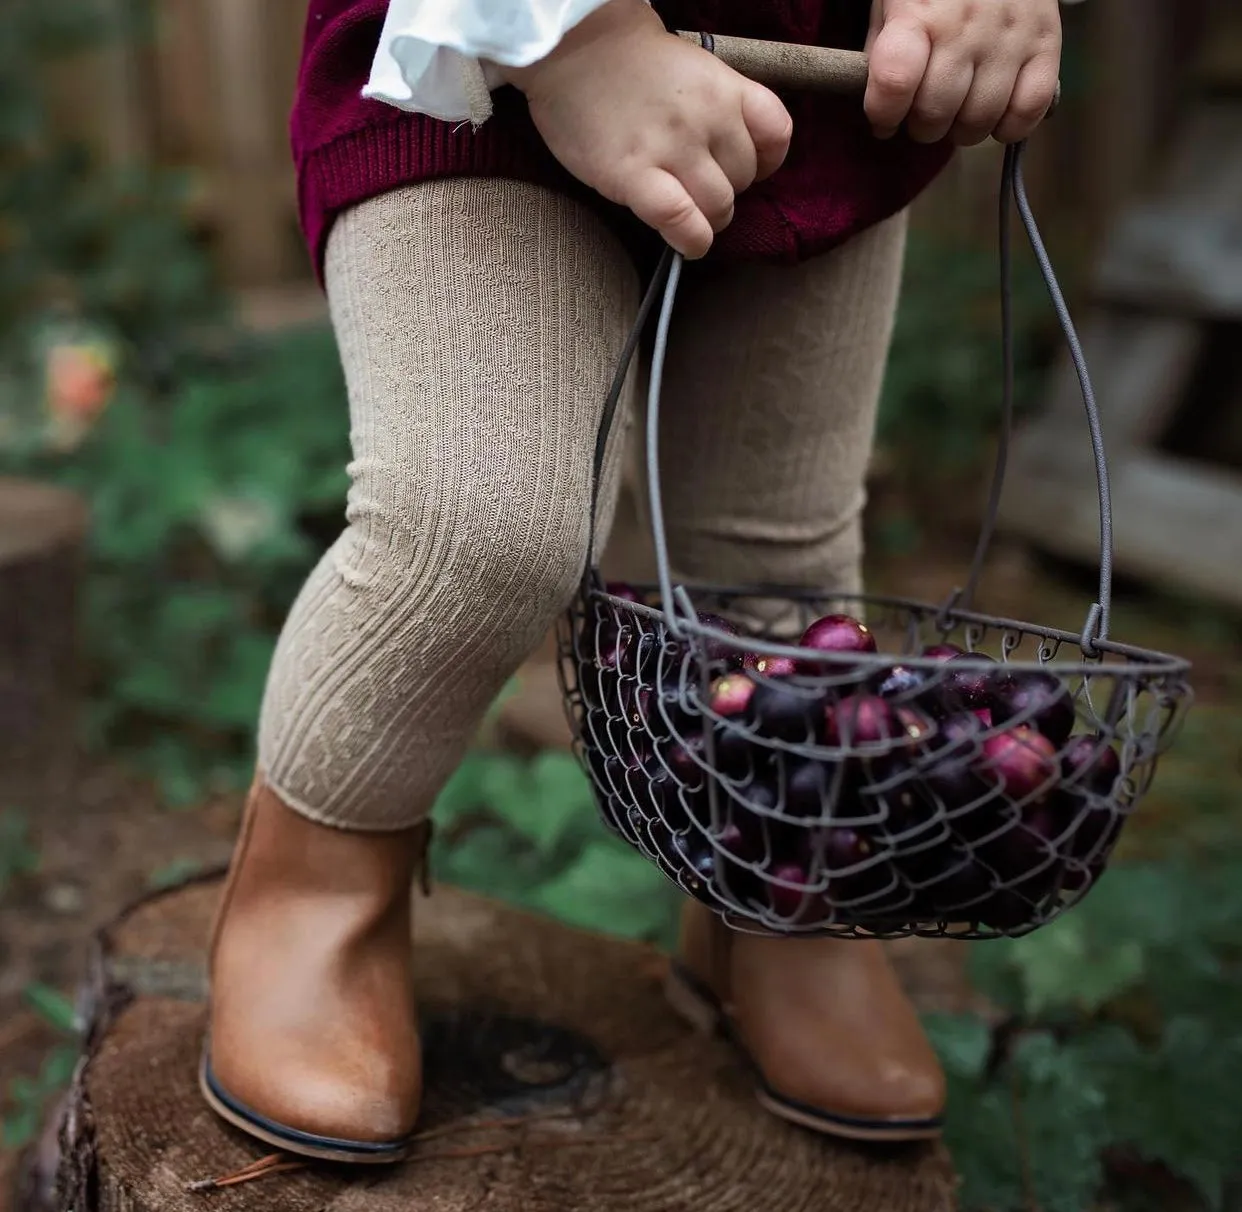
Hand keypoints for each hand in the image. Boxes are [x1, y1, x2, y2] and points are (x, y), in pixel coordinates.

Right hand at [497, 0, 791, 257]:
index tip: (741, 167)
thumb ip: (722, 106)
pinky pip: (681, 222)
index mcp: (725, 89)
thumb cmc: (631, 61)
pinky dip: (691, 241)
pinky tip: (687, 243)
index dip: (765, 162)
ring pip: (718, 207)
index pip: (776, 136)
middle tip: (696, 187)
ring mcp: (672, 149)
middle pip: (742, 180)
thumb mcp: (696, 68)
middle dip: (725, 191)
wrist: (573, 46)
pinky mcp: (634, 176)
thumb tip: (730, 155)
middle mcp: (707, 119)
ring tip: (687, 213)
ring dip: (708, 220)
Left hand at [864, 0, 1061, 145]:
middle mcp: (965, 26)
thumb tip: (883, 103)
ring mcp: (1009, 36)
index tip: (883, 120)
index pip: (894, 83)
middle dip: (921, 127)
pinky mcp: (1046, 42)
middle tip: (923, 115)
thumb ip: (882, 48)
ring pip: (978, 121)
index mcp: (919, 12)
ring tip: (957, 113)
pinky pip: (1027, 111)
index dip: (883, 114)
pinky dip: (1008, 127)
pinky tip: (995, 116)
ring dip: (961, 131)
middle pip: (935, 113)